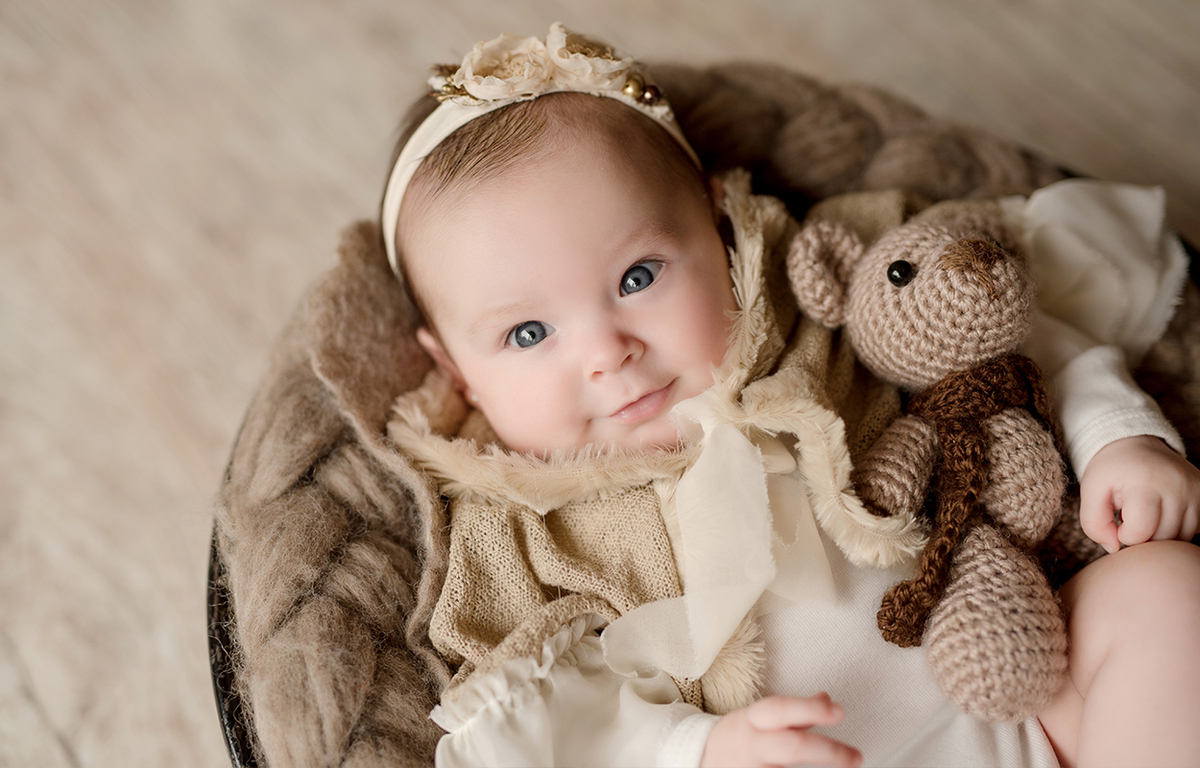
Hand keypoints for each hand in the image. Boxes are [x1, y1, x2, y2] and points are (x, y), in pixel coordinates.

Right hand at [700, 694, 861, 767]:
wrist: (699, 760)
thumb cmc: (739, 738)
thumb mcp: (761, 719)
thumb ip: (796, 713)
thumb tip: (827, 699)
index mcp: (754, 721)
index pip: (781, 710)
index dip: (809, 708)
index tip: (838, 710)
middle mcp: (753, 746)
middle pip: (792, 747)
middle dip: (827, 752)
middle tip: (855, 757)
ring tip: (847, 765)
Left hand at [1079, 435, 1199, 552]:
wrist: (1135, 444)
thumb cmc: (1111, 470)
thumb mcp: (1091, 490)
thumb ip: (1093, 523)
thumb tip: (1114, 549)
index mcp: (1145, 482)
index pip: (1141, 530)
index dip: (1124, 535)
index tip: (1117, 521)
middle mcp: (1177, 485)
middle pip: (1163, 537)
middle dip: (1142, 537)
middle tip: (1130, 517)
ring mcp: (1195, 490)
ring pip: (1181, 537)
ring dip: (1159, 534)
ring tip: (1145, 514)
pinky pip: (1193, 529)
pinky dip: (1175, 529)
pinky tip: (1160, 514)